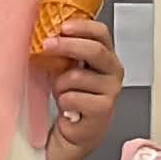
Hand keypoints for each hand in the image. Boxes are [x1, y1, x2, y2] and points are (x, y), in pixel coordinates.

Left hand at [41, 13, 125, 159]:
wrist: (73, 133)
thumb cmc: (70, 99)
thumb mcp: (66, 70)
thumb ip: (64, 53)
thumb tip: (46, 33)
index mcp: (106, 58)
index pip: (102, 34)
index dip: (83, 27)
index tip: (63, 26)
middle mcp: (113, 72)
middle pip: (96, 50)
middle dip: (68, 45)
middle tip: (47, 45)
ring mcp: (111, 91)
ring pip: (78, 77)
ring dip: (61, 85)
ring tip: (62, 94)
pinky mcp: (103, 110)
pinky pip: (74, 97)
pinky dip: (64, 102)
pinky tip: (68, 109)